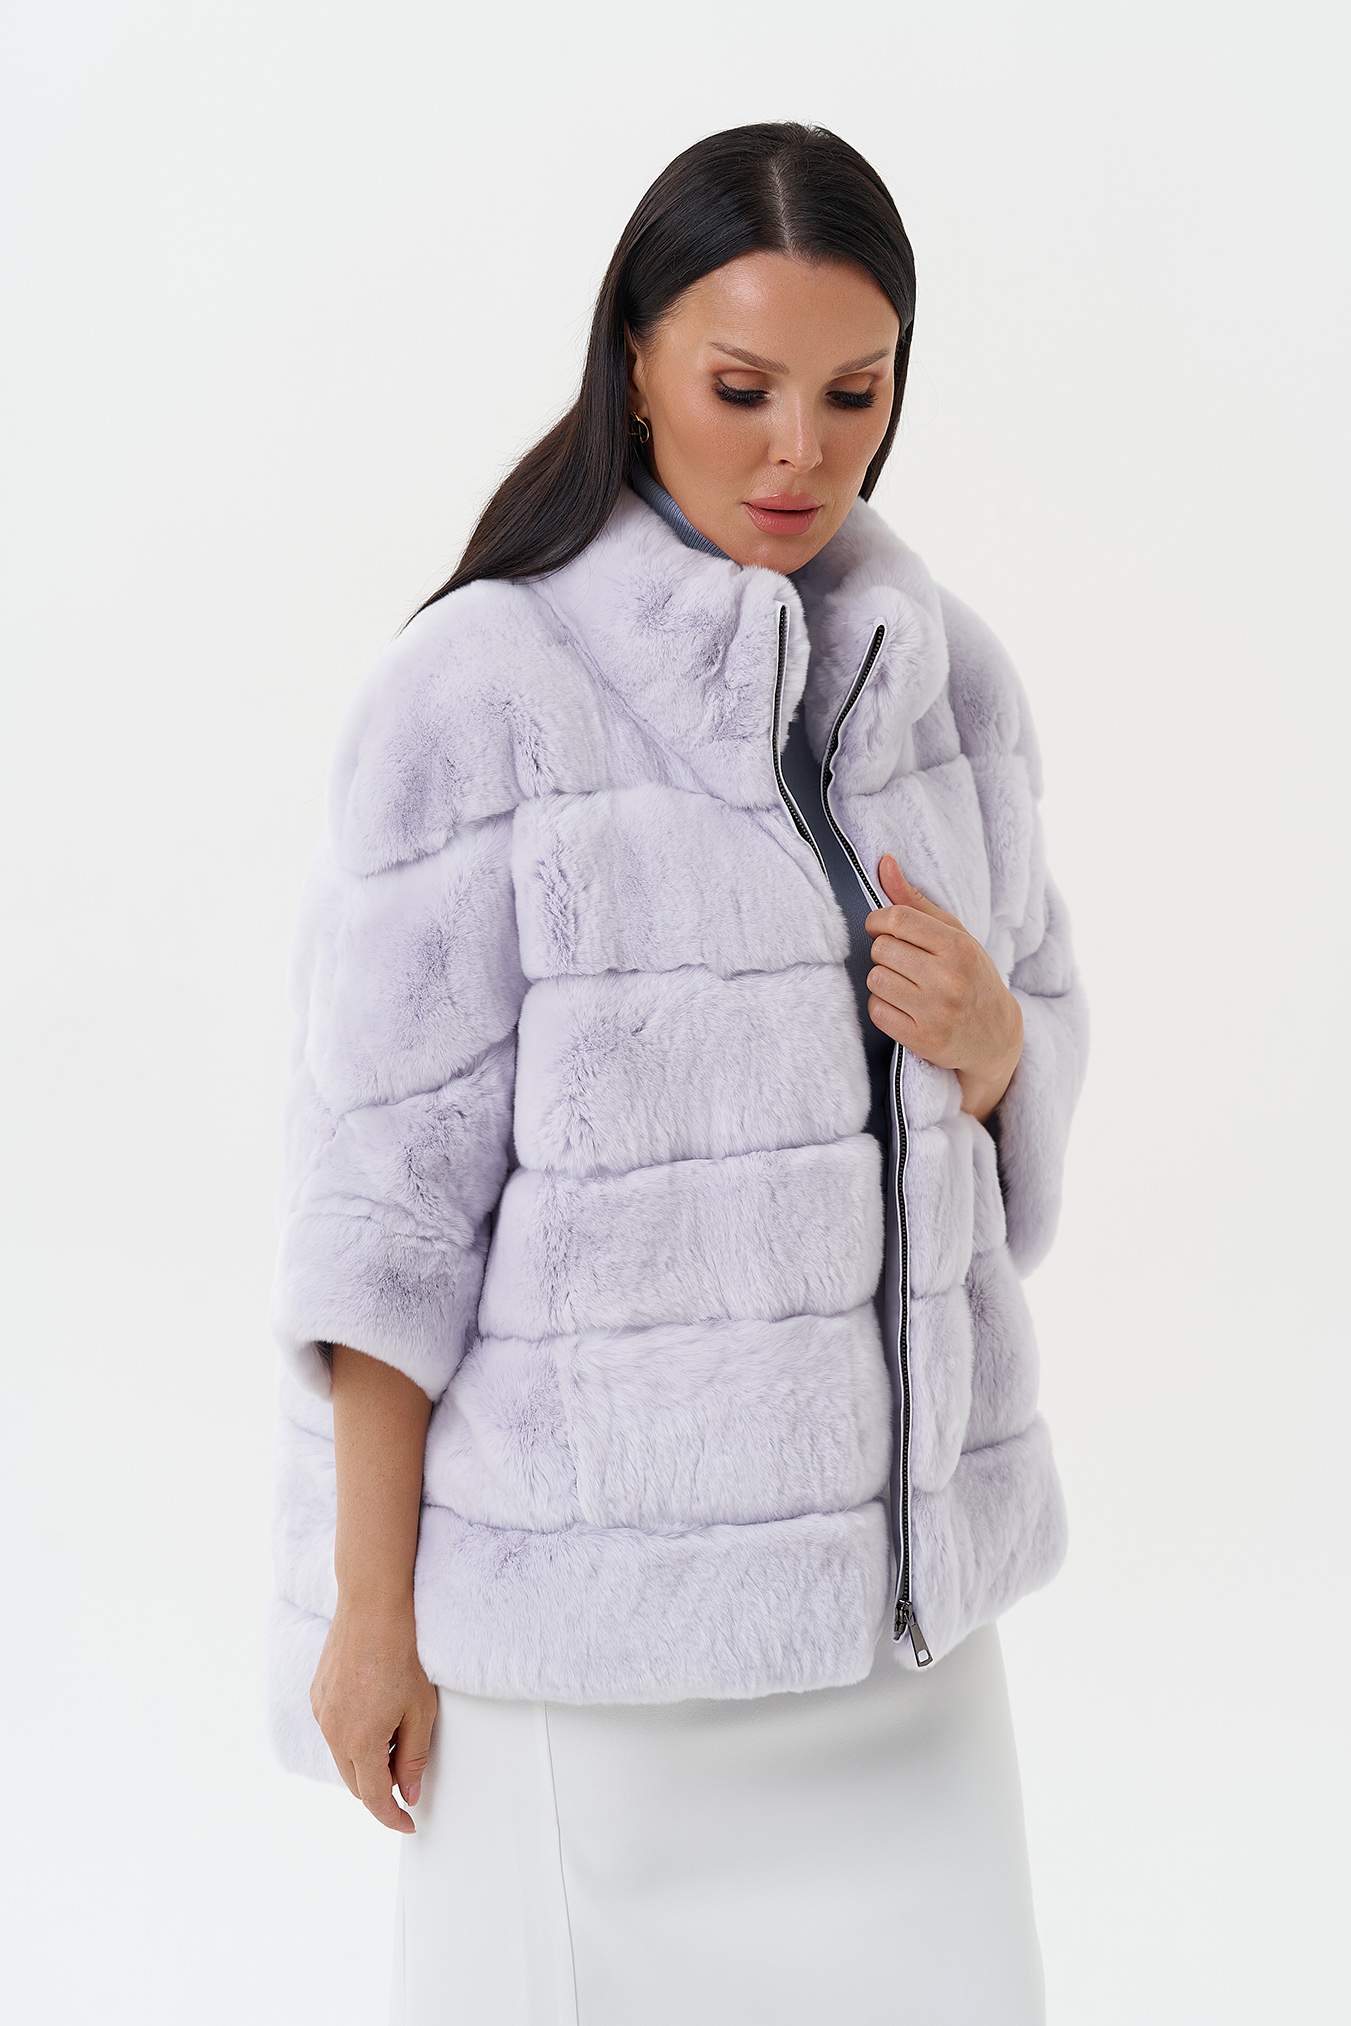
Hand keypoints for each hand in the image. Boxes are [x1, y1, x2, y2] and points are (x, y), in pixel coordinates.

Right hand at [310, 1600, 437, 1833]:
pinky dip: (353, 1736)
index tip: (408, 1824)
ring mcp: (321, 1713)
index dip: (393, 1816)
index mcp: (360, 1743)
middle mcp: (332, 1733)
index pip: (375, 1798)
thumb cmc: (401, 1656)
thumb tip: (410, 1792)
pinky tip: (375, 1711)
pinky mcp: (317, 1695)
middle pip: (356, 1782)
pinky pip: (334, 1730)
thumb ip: (414, 1758)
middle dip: (381, 1788)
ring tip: (395, 1731)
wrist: (371, 1609)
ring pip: (343, 1757)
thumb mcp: (420, 1711)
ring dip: (366, 1760)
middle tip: (408, 1773)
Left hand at [863, 854, 1022, 1122]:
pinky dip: (883, 1007)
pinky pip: (877, 1011)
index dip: (878, 921)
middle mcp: (949, 980)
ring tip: (906, 985)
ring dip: (883, 981)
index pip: (897, 920)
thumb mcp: (954, 934)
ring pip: (875, 980)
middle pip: (881, 949)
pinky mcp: (923, 1040)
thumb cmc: (971, 975)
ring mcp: (936, 1012)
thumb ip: (915, 901)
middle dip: (885, 952)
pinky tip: (903, 1007)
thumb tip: (884, 861)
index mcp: (958, 947)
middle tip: (904, 962)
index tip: (883, 928)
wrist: (996, 1036)